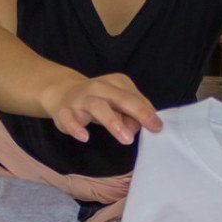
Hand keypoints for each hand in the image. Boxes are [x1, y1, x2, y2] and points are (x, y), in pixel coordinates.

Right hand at [43, 72, 163, 145]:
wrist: (64, 93)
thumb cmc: (100, 100)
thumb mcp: (119, 103)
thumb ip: (131, 115)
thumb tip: (135, 129)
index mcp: (116, 83)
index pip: (134, 97)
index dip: (146, 112)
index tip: (157, 127)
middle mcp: (99, 87)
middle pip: (120, 98)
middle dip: (136, 113)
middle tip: (151, 129)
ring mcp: (81, 99)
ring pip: (97, 106)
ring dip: (112, 122)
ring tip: (126, 139)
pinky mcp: (64, 111)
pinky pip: (69, 119)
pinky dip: (76, 127)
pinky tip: (85, 137)